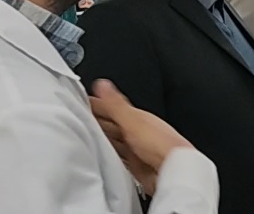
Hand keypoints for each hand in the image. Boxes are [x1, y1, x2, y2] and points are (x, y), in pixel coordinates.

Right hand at [90, 79, 193, 195]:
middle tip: (79, 117)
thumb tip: (103, 84)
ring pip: (115, 140)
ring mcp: (138, 149)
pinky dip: (108, 155)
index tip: (81, 101)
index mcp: (140, 118)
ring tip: (85, 135)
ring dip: (101, 138)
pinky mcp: (136, 165)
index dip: (98, 104)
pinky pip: (118, 157)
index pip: (114, 108)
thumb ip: (116, 104)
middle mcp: (139, 132)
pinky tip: (101, 156)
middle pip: (114, 124)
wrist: (174, 170)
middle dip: (97, 120)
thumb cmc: (162, 144)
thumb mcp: (133, 121)